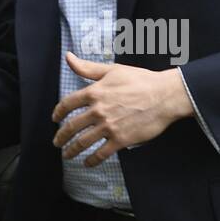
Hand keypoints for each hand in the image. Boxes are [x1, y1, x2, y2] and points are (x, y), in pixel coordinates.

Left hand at [52, 54, 191, 165]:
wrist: (164, 96)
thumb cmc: (140, 80)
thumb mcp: (112, 70)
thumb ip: (88, 68)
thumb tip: (69, 57)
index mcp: (94, 92)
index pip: (67, 104)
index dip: (58, 113)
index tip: (55, 118)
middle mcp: (98, 111)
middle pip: (71, 126)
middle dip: (61, 136)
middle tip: (56, 142)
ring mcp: (108, 126)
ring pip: (83, 142)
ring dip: (72, 151)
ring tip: (67, 155)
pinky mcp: (121, 140)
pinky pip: (102, 153)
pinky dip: (92, 160)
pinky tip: (88, 163)